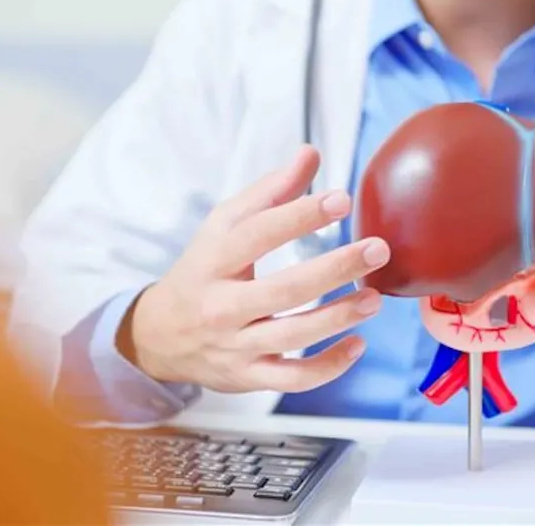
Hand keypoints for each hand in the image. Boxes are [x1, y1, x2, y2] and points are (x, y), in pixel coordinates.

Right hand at [126, 145, 389, 393]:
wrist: (157, 337)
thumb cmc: (202, 272)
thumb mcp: (223, 227)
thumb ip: (270, 192)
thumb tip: (310, 154)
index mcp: (215, 259)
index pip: (258, 234)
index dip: (300, 215)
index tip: (341, 200)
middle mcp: (223, 305)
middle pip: (283, 290)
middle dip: (334, 269)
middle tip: (377, 249)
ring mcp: (236, 345)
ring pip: (292, 337)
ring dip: (338, 317)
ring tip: (374, 297)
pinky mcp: (249, 377)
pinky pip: (293, 379)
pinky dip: (329, 367)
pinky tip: (358, 344)